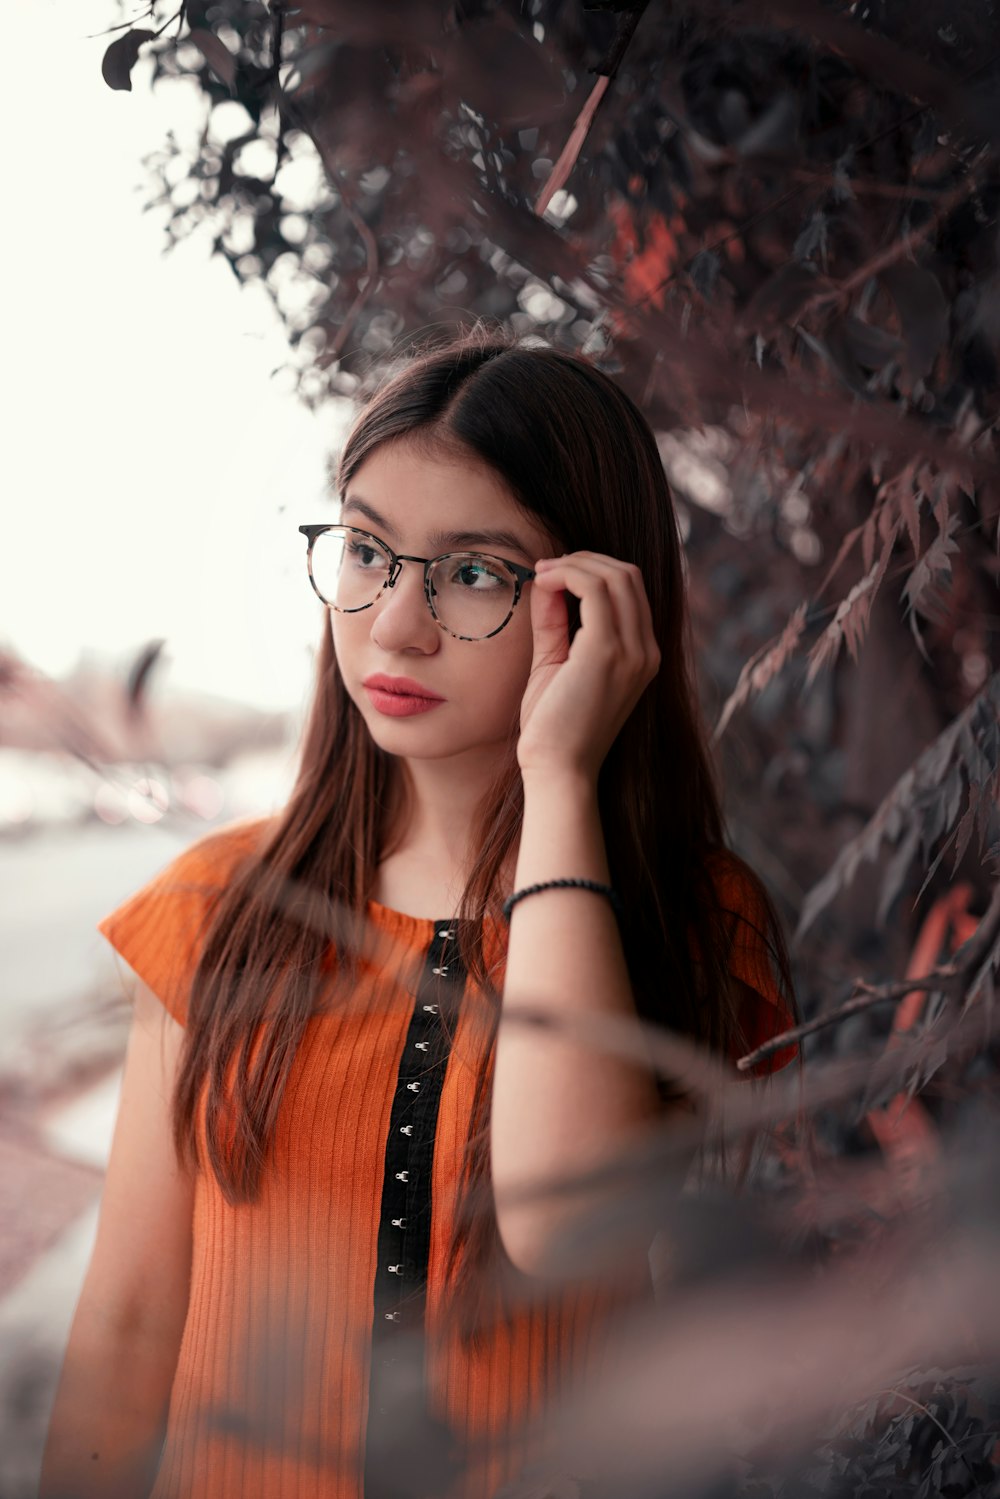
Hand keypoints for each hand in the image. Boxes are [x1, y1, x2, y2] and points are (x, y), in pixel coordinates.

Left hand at [517, 551, 661, 783]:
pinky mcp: (607, 652)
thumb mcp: (556, 663)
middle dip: (584, 560)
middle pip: (628, 574)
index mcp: (642, 655)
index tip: (553, 574)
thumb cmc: (552, 726)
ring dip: (574, 563)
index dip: (592, 569)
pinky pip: (595, 590)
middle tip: (545, 568)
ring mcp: (633, 651)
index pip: (630, 590)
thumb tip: (547, 582)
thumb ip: (557, 622)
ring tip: (541, 574)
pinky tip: (542, 583)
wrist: (557, 771)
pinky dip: (568, 575)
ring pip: (615, 575)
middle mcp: (646, 651)